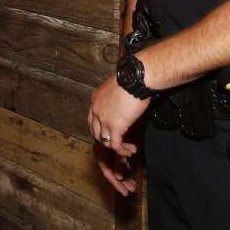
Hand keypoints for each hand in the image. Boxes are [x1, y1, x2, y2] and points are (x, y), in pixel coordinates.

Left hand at [87, 74, 150, 195]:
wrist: (137, 78)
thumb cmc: (132, 78)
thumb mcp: (117, 87)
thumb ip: (115, 97)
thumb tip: (123, 101)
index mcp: (95, 100)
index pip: (92, 121)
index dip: (100, 130)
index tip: (110, 134)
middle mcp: (95, 110)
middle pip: (96, 133)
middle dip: (106, 141)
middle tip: (118, 144)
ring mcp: (103, 119)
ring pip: (104, 141)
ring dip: (116, 148)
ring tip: (127, 150)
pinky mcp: (114, 127)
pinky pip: (115, 145)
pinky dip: (122, 151)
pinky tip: (130, 151)